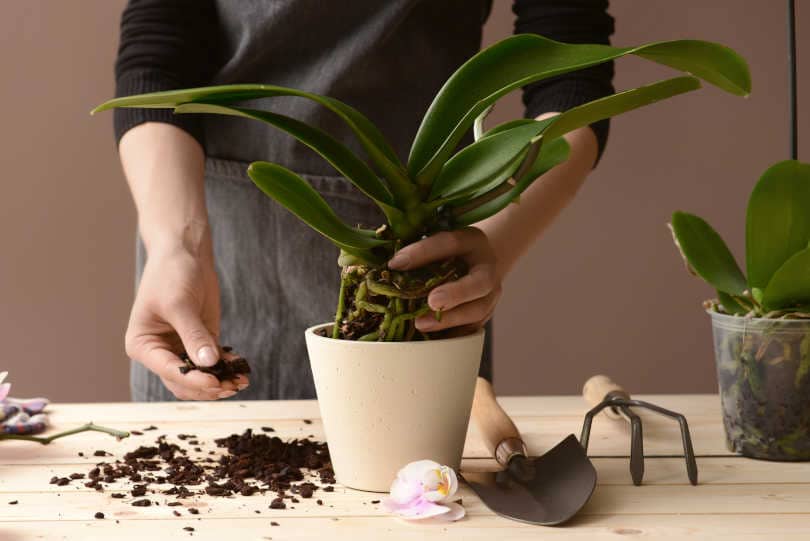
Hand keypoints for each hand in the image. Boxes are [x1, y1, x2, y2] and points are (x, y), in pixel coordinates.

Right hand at [125, 236, 247, 399]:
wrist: (185, 253)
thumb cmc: (172, 274)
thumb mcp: (180, 304)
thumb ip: (194, 335)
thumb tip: (209, 363)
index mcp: (143, 345)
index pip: (169, 371)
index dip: (193, 380)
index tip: (215, 382)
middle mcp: (160, 352)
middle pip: (183, 382)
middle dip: (208, 386)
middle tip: (232, 386)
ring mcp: (181, 349)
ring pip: (200, 377)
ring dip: (219, 381)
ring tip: (241, 381)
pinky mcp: (201, 342)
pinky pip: (214, 362)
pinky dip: (227, 367)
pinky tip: (242, 369)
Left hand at [388, 227, 501, 332]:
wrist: (481, 262)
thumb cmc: (451, 252)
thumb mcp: (439, 242)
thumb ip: (419, 252)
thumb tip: (389, 265)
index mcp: (472, 241)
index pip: (449, 243)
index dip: (422, 252)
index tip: (395, 264)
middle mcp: (487, 268)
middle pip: (479, 282)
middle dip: (456, 294)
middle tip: (432, 302)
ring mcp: (491, 294)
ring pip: (478, 310)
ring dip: (451, 320)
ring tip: (422, 324)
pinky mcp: (486, 315)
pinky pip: (472, 329)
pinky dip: (452, 335)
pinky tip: (431, 340)